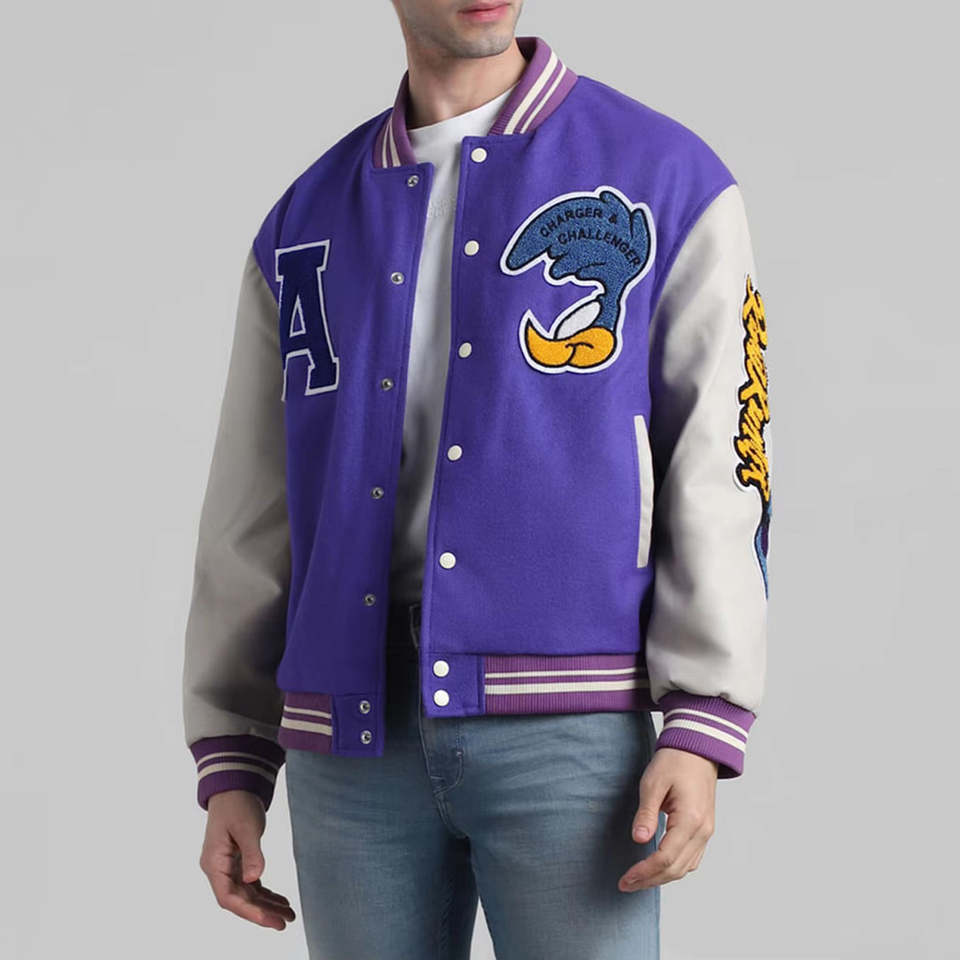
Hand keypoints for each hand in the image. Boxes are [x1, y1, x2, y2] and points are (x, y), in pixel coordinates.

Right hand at [199, 789, 296, 929]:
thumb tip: (253, 879)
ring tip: (289, 915)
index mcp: (214, 863)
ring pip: (247, 894)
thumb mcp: (246, 827)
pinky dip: (266, 894)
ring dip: (266, 905)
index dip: (249, 911)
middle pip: (239, 900)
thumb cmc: (237, 804)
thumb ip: (251, 853)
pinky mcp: (238, 862)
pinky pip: (251, 885)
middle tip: (285, 922)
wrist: (234, 788)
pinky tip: (281, 900)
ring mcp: (228, 867)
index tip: (269, 920)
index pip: (228, 897)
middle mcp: (218, 869)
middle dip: (262, 913)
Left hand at [618, 747, 717, 891]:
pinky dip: (674, 868)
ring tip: (638, 880)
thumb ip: (646, 813)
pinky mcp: (704, 829)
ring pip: (686, 867)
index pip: (666, 858)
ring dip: (662, 878)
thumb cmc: (675, 761)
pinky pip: (692, 858)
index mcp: (691, 820)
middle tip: (626, 885)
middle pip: (676, 869)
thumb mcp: (653, 783)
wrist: (698, 748)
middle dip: (650, 880)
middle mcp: (703, 830)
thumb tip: (639, 840)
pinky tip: (658, 868)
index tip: (625, 878)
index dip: (644, 872)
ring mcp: (706, 831)